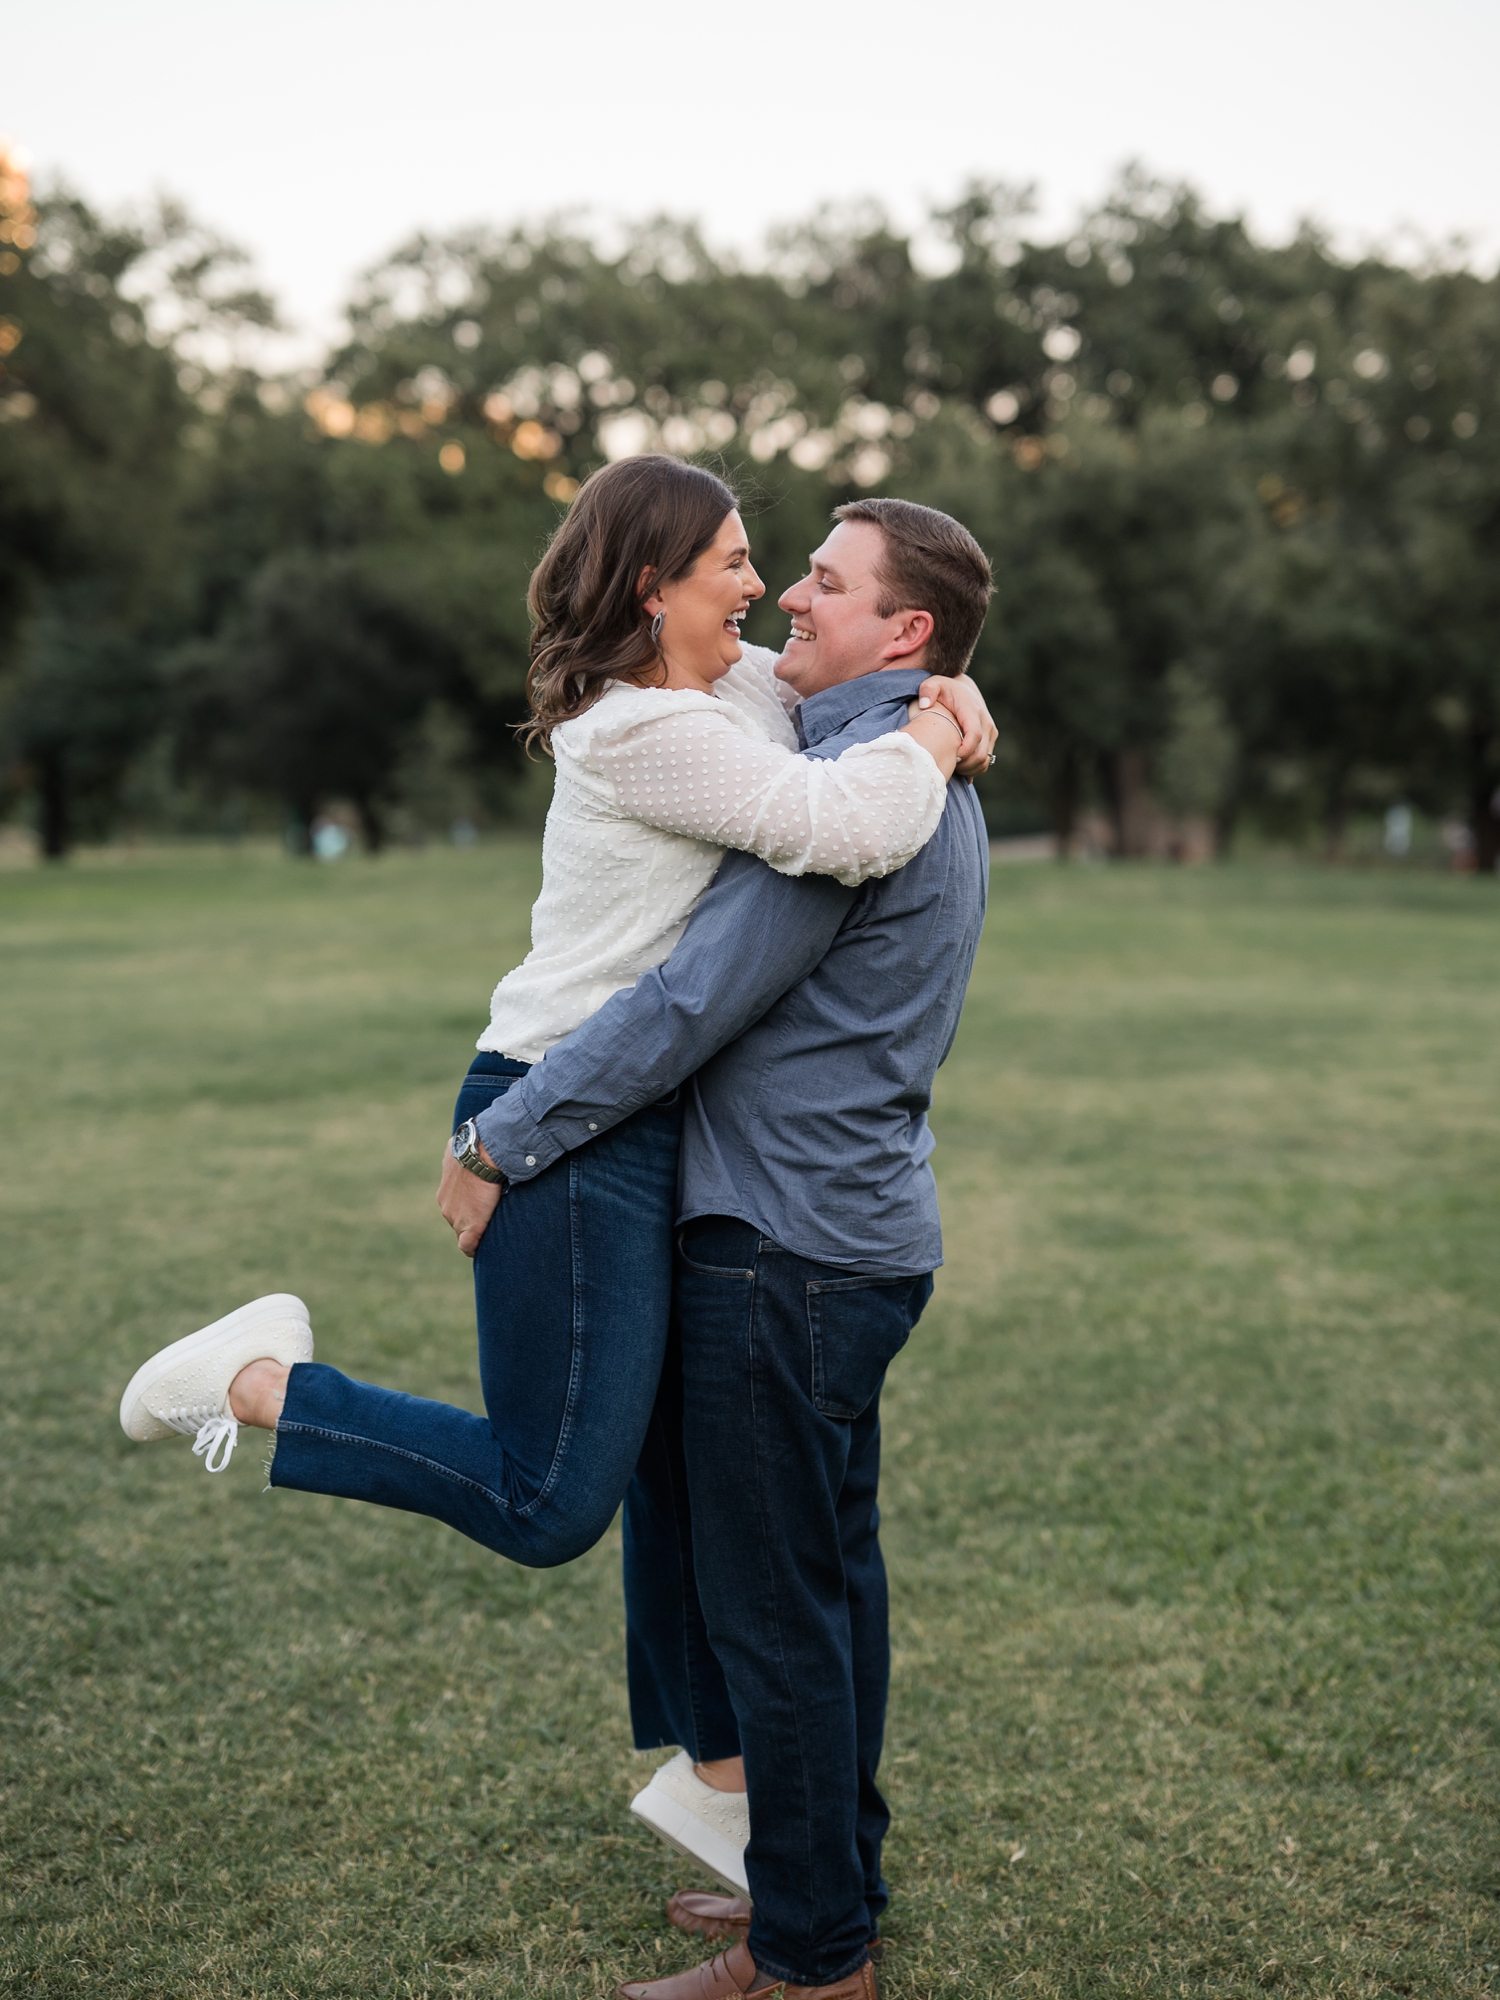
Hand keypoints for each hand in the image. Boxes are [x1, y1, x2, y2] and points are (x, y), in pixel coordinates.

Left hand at [437, 1139, 501, 1257]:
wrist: (482, 1155)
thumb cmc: (476, 1148)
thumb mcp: (459, 1149)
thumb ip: (459, 1156)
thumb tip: (464, 1145)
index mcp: (444, 1188)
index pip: (453, 1204)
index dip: (465, 1207)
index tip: (476, 1206)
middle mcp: (445, 1204)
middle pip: (456, 1217)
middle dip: (468, 1217)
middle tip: (485, 1215)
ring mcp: (455, 1216)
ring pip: (462, 1228)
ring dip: (472, 1228)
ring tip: (486, 1227)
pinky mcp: (470, 1226)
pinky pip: (467, 1245)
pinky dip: (472, 1247)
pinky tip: (478, 1248)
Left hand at [916, 673, 996, 778]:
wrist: (963, 690)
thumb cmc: (945, 690)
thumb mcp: (934, 684)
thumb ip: (927, 690)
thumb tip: (925, 704)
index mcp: (972, 711)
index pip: (974, 735)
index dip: (964, 750)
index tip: (951, 756)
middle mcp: (986, 722)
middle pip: (981, 753)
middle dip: (964, 765)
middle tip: (948, 766)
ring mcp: (990, 732)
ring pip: (985, 761)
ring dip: (968, 769)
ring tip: (951, 766)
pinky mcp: (990, 740)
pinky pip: (986, 762)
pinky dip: (973, 769)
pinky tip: (958, 767)